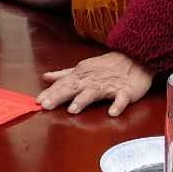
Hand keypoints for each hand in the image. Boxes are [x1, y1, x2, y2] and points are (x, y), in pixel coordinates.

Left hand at [38, 51, 152, 116]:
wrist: (135, 59)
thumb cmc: (107, 66)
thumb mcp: (83, 68)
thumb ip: (64, 74)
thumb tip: (45, 77)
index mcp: (82, 74)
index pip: (63, 84)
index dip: (50, 93)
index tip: (37, 101)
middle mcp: (92, 80)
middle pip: (73, 88)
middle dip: (59, 96)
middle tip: (46, 106)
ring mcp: (109, 85)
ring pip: (94, 93)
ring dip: (83, 100)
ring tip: (73, 109)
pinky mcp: (126, 91)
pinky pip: (121, 99)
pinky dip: (118, 105)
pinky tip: (112, 112)